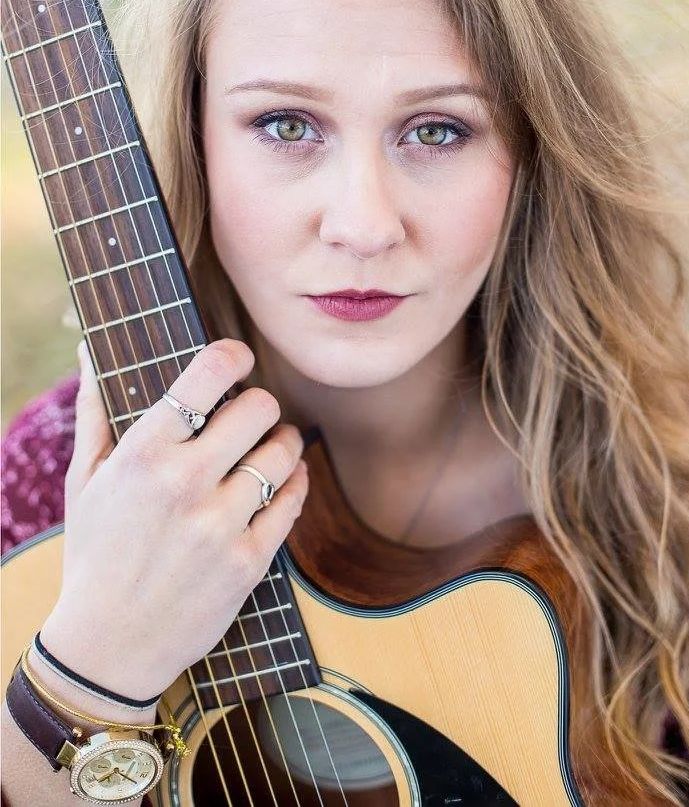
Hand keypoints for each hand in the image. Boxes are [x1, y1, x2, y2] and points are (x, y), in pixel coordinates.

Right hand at [40, 339, 307, 699]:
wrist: (109, 646)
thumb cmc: (96, 553)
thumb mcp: (84, 481)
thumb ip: (96, 411)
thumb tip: (87, 350)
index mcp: (144, 454)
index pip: (207, 376)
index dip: (234, 357)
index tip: (240, 360)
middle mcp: (185, 483)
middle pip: (259, 408)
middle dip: (260, 405)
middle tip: (252, 415)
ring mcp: (221, 524)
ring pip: (284, 451)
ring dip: (283, 441)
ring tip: (271, 445)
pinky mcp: (249, 561)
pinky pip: (294, 500)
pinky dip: (295, 482)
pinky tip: (283, 480)